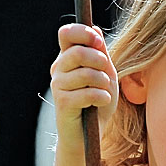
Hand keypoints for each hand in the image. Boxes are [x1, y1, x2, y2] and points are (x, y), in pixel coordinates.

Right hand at [50, 23, 117, 142]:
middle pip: (77, 52)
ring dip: (103, 82)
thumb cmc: (98, 104)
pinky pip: (86, 93)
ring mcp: (58, 86)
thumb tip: (96, 29)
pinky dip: (100, 97)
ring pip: (84, 74)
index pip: (66, 34)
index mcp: (67, 58)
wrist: (88, 136)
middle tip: (107, 74)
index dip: (82, 33)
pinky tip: (103, 102)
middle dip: (99, 61)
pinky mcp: (62, 103)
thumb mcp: (106, 76)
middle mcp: (59, 69)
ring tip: (106, 91)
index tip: (98, 42)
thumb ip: (101, 55)